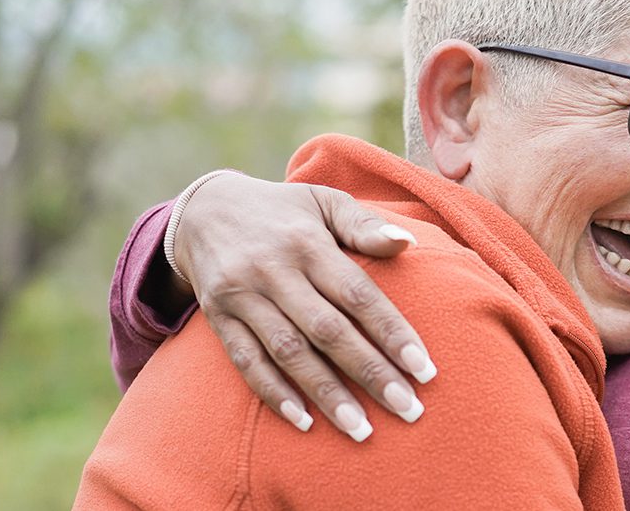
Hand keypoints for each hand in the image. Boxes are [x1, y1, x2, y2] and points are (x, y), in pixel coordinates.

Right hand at [172, 173, 430, 440]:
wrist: (204, 210)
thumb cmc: (284, 210)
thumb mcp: (324, 200)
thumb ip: (364, 225)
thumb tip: (408, 243)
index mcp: (308, 243)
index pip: (357, 295)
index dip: (392, 333)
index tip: (425, 370)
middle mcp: (274, 271)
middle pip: (328, 331)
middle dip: (370, 373)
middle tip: (409, 409)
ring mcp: (243, 296)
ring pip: (289, 353)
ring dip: (327, 394)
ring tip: (361, 429)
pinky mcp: (219, 318)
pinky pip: (246, 361)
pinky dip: (274, 393)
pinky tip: (303, 422)